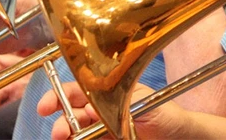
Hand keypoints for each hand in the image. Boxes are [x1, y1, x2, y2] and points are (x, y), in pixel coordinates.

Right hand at [42, 82, 188, 139]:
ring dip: (66, 135)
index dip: (57, 96)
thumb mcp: (143, 103)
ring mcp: (102, 130)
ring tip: (63, 139)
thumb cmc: (167, 115)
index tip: (45, 106)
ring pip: (74, 132)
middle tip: (58, 132)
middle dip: (59, 121)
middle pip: (70, 114)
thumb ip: (117, 103)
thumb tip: (90, 107)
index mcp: (107, 92)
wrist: (180, 138)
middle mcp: (101, 110)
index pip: (77, 90)